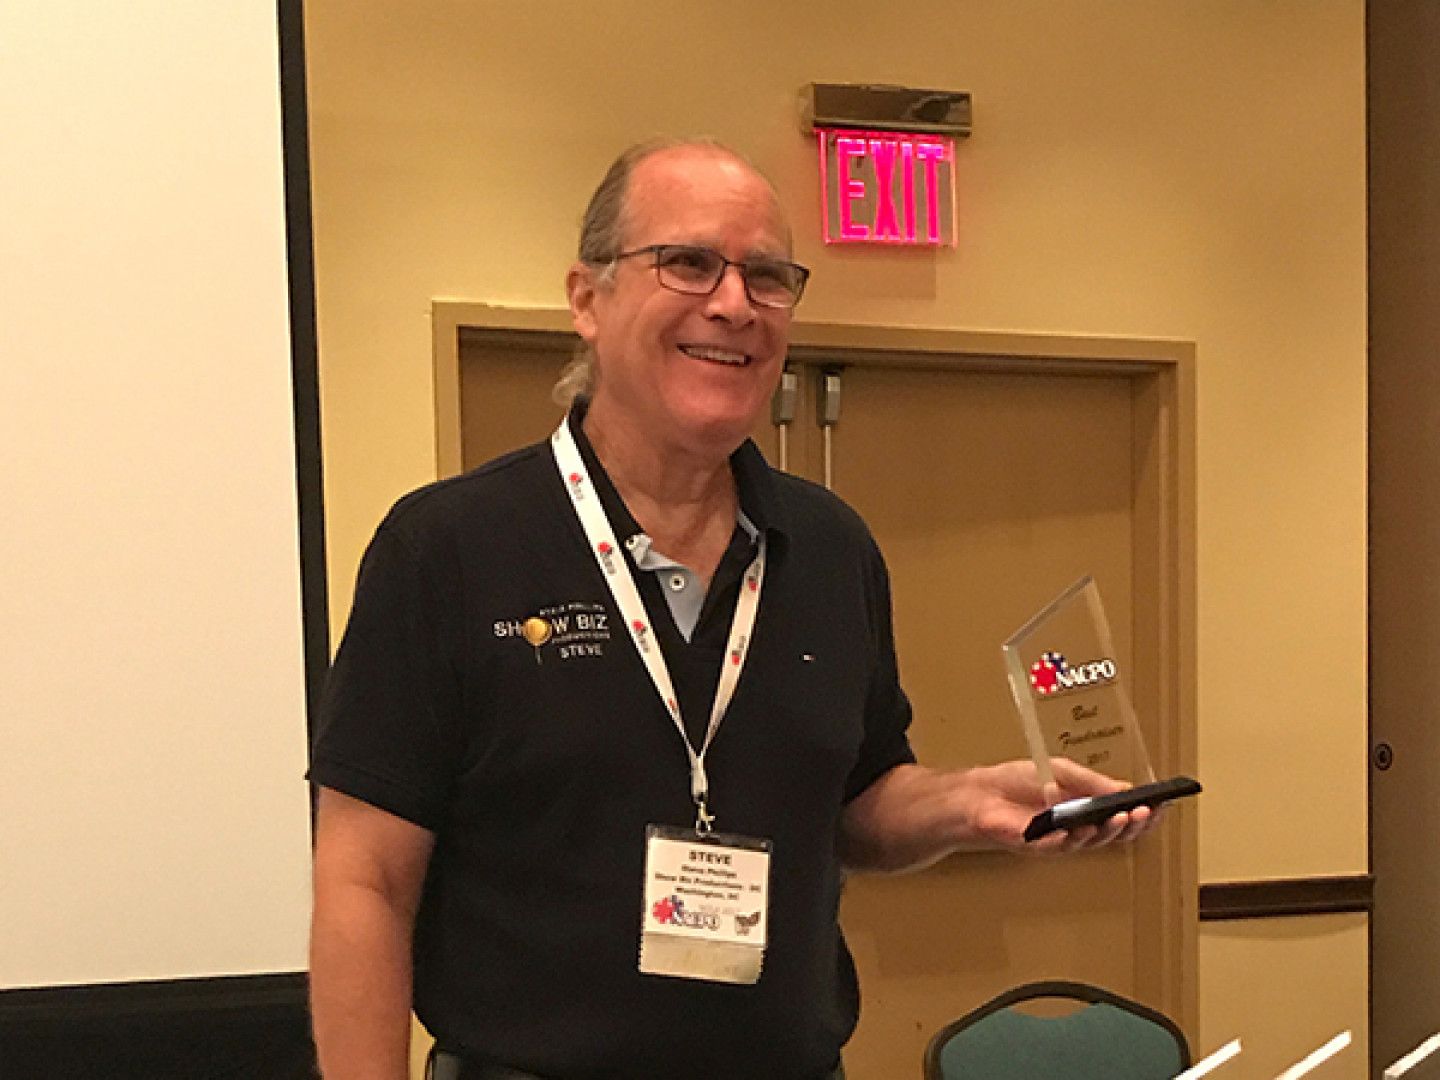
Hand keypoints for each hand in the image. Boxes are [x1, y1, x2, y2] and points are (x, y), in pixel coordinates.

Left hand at [962, 757, 1157, 854]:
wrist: (980, 793)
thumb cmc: (1016, 782)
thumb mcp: (1061, 771)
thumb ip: (1091, 782)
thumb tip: (1126, 790)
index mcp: (1084, 809)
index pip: (1121, 816)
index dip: (1143, 814)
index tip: (1163, 805)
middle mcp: (1076, 828)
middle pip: (1113, 833)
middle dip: (1133, 824)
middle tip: (1146, 812)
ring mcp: (1059, 840)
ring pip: (1092, 842)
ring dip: (1110, 830)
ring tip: (1123, 816)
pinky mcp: (1038, 846)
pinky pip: (1062, 846)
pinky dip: (1075, 838)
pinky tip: (1086, 827)